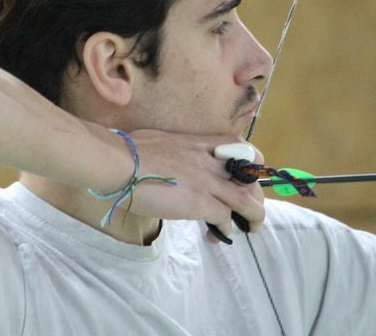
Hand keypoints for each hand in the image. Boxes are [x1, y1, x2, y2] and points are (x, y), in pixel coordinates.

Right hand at [121, 129, 265, 242]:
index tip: (247, 176)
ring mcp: (207, 181)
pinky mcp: (199, 202)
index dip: (252, 163)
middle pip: (250, 176)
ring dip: (253, 217)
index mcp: (200, 142)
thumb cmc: (129, 150)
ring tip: (250, 227)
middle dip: (256, 194)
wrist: (119, 163)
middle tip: (250, 208)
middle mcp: (209, 160)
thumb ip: (177, 149)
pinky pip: (224, 218)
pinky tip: (216, 235)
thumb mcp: (163, 140)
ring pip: (246, 201)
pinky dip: (225, 229)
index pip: (241, 147)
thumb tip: (172, 158)